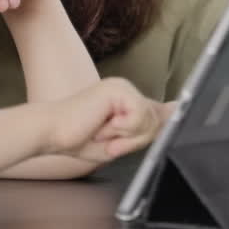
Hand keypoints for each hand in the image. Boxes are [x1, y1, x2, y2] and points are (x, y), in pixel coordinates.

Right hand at [46, 78, 165, 162]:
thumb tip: (173, 113)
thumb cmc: (78, 139)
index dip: (167, 116)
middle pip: (155, 121)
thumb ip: (145, 130)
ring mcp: (121, 87)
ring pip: (149, 119)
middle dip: (136, 140)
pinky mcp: (117, 89)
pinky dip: (123, 128)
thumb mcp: (118, 142)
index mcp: (124, 100)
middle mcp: (125, 90)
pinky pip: (138, 115)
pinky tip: (104, 124)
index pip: (155, 111)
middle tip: (110, 142)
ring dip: (127, 136)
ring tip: (103, 132)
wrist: (52, 132)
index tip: (176, 111)